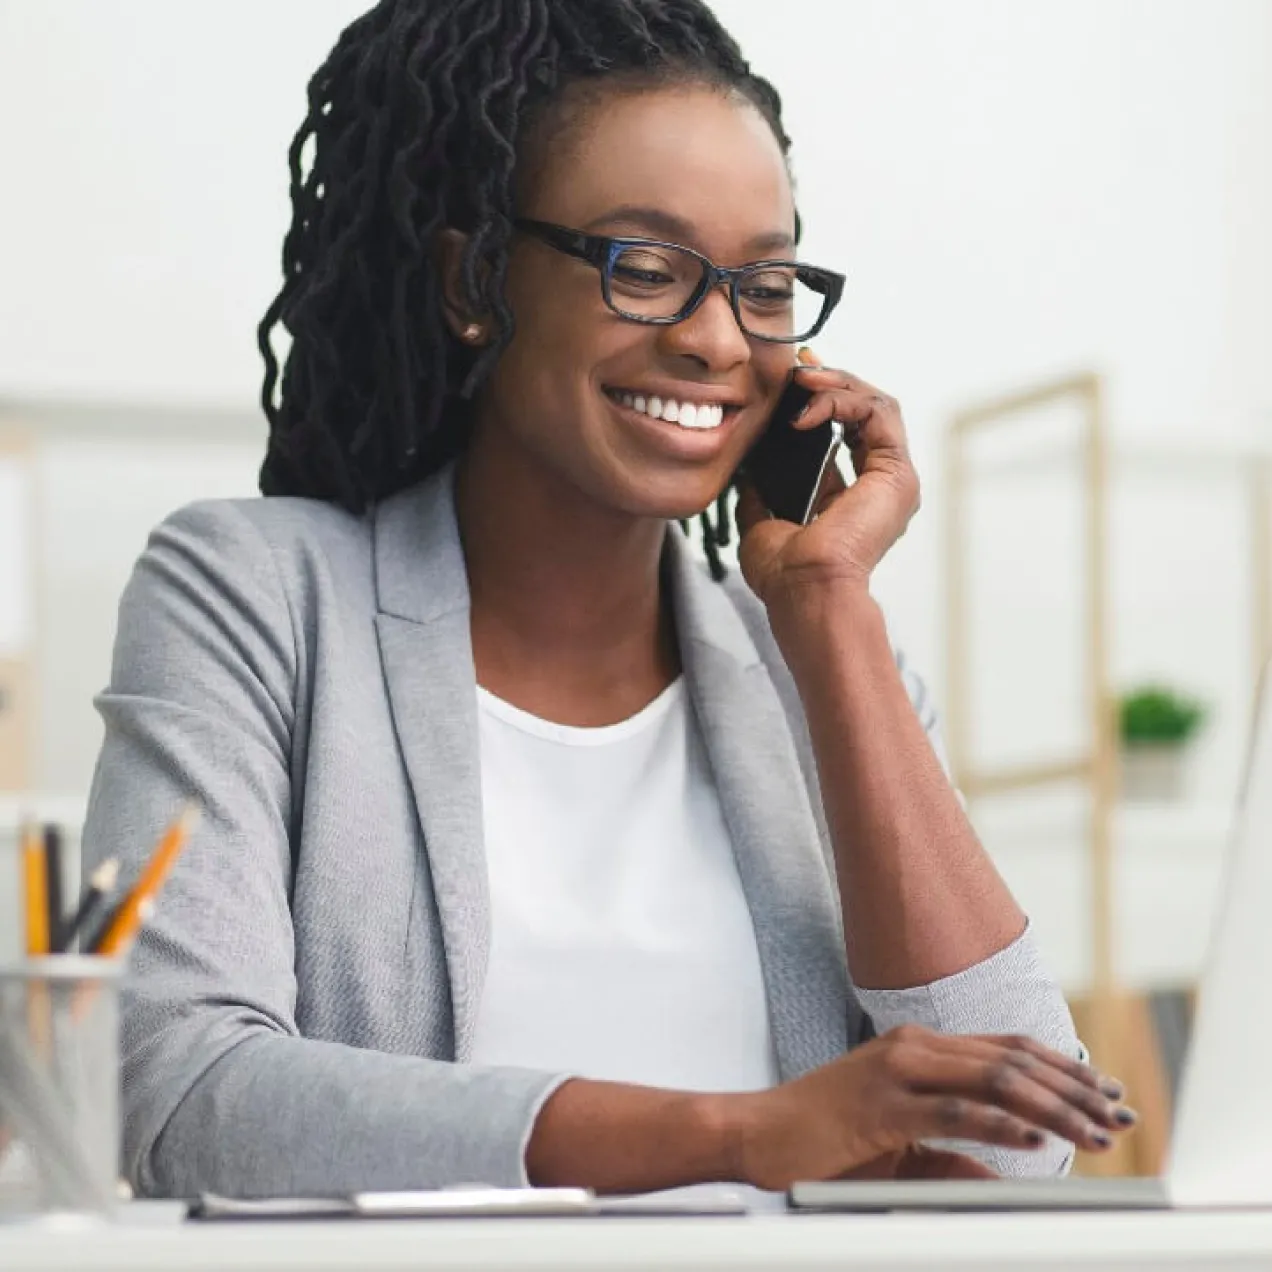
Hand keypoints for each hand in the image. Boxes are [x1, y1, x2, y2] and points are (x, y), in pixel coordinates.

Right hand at [728, 1025, 1133, 1191]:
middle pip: (1011, 1059)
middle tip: (1118, 1115)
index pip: (1007, 1048)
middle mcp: (913, 1046)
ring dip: (1052, 1107)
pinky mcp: (881, 1105)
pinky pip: (952, 1112)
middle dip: (1072, 1088)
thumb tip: (1004, 1165)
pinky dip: (999, 1124)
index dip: (1062, 1067)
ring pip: (992, 1079)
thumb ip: (950, 1146)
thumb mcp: (899, 1139)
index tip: (1105, 1091)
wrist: (758, 1133)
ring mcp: (895, 1070)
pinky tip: (1035, 1139)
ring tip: (1094, 1131)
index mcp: (918, 1047)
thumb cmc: (823, 1139)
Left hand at [737, 353, 918, 610]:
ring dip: (838, 384)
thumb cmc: (785, 574)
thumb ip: (760, 494)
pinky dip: (843, 399)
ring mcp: (893, 480)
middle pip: (864, 412)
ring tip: (803, 379)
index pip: (845, 432)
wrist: (803, 591)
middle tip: (798, 367)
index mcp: (853, 499)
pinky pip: (877, 414)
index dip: (820, 401)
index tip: (791, 382)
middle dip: (831, 382)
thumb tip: (745, 471)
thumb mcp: (761, 523)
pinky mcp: (896, 473)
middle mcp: (880, 486)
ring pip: (876, 405)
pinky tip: (807, 408)